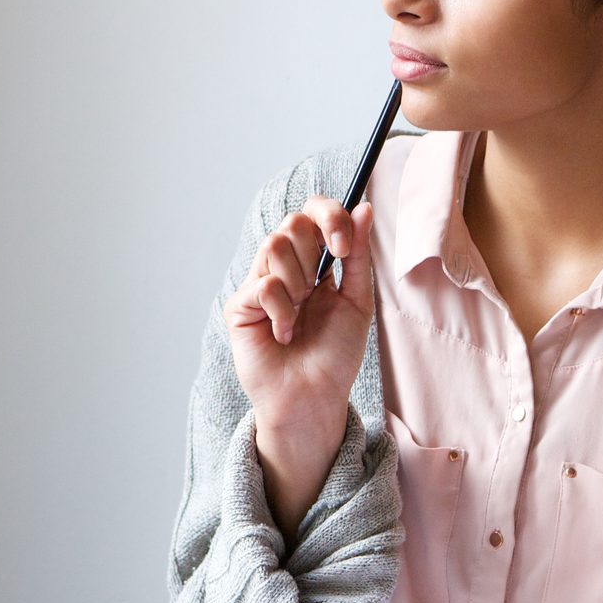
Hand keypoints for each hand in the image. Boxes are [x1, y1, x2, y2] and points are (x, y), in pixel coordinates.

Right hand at [223, 194, 376, 434]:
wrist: (314, 396)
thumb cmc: (335, 353)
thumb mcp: (357, 299)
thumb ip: (358, 254)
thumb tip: (363, 207)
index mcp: (314, 262)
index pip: (313, 213)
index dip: (329, 216)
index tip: (343, 245)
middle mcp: (284, 267)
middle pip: (292, 222)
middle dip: (315, 251)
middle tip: (320, 286)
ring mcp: (258, 284)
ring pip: (273, 245)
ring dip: (299, 282)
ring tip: (302, 313)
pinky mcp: (239, 306)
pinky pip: (263, 284)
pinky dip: (283, 310)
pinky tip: (284, 334)